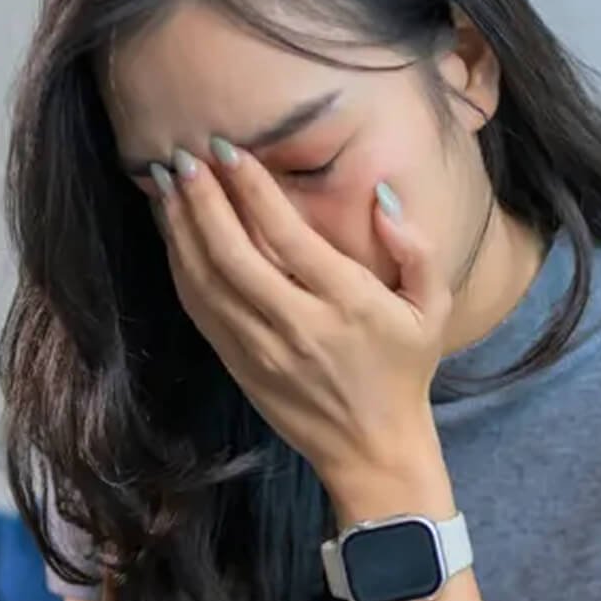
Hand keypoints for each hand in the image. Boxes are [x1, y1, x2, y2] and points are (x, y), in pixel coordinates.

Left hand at [152, 143, 452, 488]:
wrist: (372, 449)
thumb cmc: (404, 370)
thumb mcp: (433, 308)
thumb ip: (416, 248)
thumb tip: (382, 197)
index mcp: (349, 304)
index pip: (287, 236)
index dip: (252, 189)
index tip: (229, 151)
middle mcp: (300, 326)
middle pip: (234, 255)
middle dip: (202, 200)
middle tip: (184, 156)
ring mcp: (263, 350)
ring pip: (206, 281)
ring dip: (181, 229)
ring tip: (167, 184)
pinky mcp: (240, 366)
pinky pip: (199, 309)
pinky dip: (180, 266)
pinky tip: (173, 234)